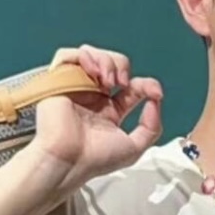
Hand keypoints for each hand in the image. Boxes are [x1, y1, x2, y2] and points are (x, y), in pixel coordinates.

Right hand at [33, 44, 163, 192]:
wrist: (68, 160)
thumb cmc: (94, 160)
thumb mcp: (134, 148)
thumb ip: (151, 127)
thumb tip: (155, 102)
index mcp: (109, 112)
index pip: (132, 87)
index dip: (146, 84)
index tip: (155, 92)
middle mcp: (92, 97)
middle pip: (112, 63)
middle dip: (123, 67)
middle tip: (122, 84)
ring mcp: (75, 88)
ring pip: (93, 54)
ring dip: (106, 61)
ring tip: (107, 81)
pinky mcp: (58, 82)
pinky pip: (68, 55)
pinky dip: (84, 57)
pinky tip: (93, 72)